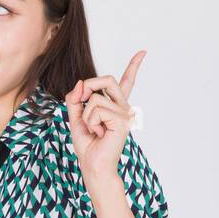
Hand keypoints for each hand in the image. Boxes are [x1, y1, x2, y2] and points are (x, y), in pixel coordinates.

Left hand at [65, 50, 144, 183]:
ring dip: (85, 115)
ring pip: (95, 98)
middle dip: (88, 86)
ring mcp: (124, 113)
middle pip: (106, 80)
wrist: (93, 165)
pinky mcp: (122, 120)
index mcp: (115, 106)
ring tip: (94, 130)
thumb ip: (75, 99)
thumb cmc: (87, 145)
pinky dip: (90, 121)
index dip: (134, 66)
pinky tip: (99, 133)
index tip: (143, 52)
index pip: (126, 82)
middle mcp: (123, 107)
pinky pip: (96, 109)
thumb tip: (81, 82)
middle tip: (81, 101)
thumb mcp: (75, 117)